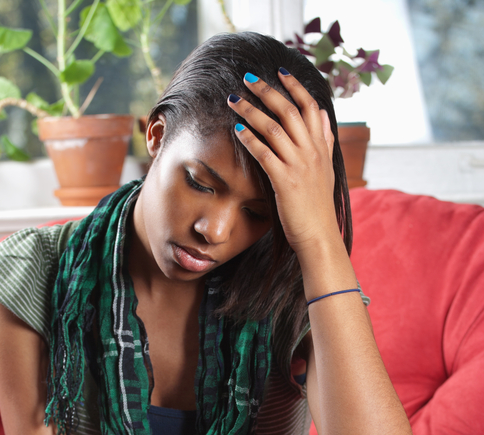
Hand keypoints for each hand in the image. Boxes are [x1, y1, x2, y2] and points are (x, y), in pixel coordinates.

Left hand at [228, 70, 339, 259]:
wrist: (319, 236)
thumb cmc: (318, 207)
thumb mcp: (327, 169)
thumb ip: (325, 140)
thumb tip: (324, 114)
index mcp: (321, 147)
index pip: (310, 106)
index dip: (295, 87)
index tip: (280, 72)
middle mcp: (311, 152)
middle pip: (288, 111)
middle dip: (267, 91)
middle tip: (247, 78)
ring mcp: (299, 166)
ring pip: (273, 128)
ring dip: (251, 110)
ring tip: (233, 100)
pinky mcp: (285, 181)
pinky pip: (265, 154)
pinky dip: (250, 139)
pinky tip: (237, 130)